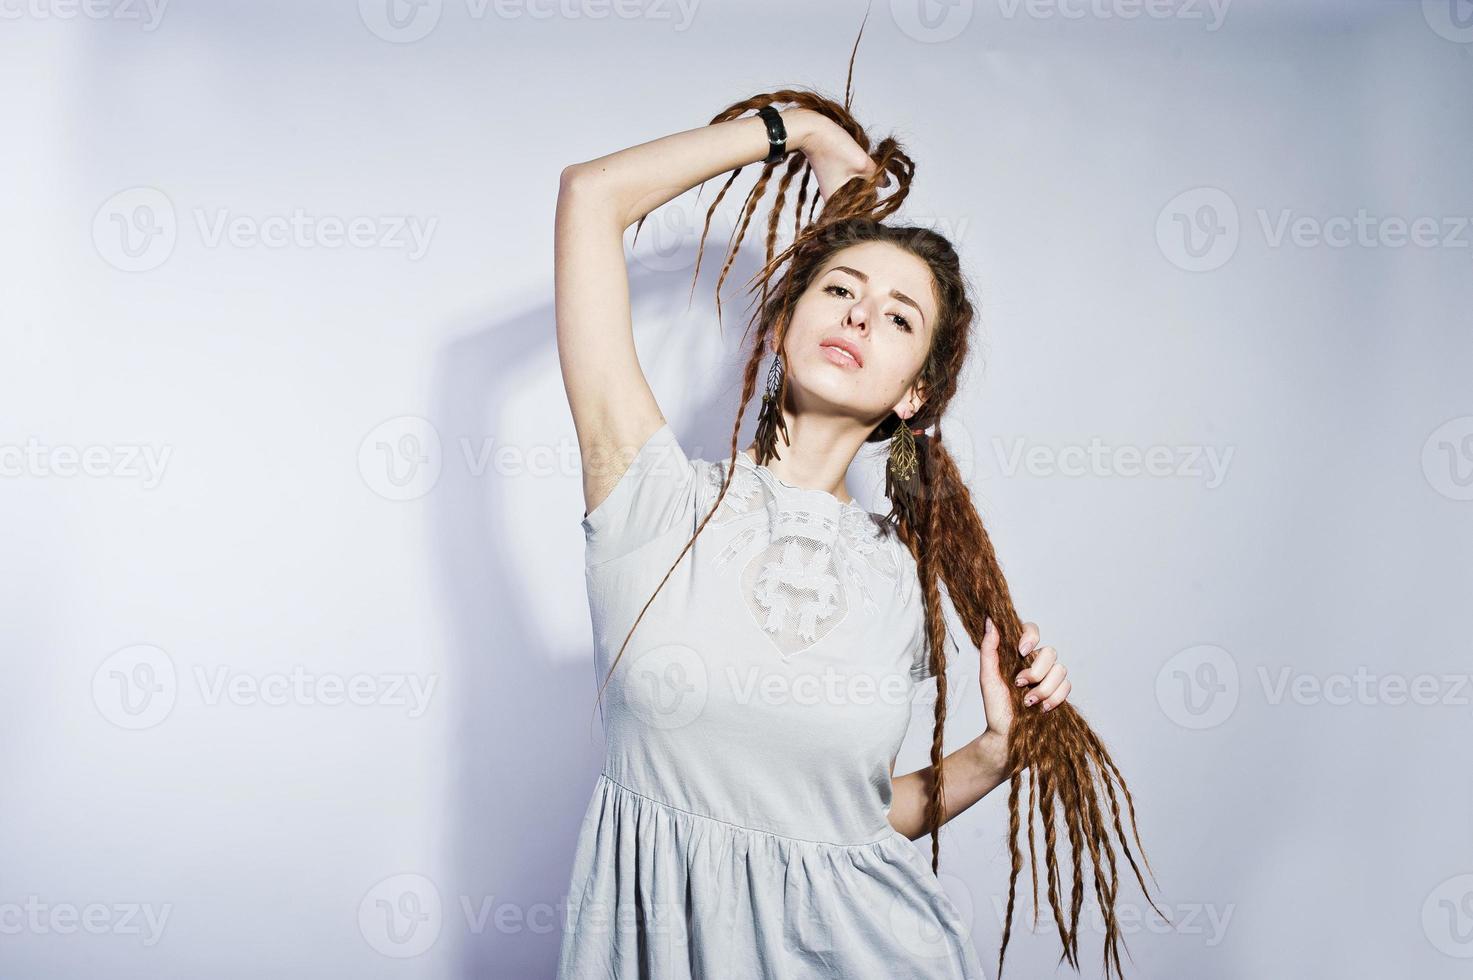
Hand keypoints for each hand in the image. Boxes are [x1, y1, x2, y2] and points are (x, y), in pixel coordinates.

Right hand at [784, 108, 876, 201]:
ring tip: (863, 165)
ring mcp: (831, 188)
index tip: (875, 186)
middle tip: (871, 172)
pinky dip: (856, 174)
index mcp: (836, 202)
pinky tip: (857, 162)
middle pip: (858, 201)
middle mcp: (832, 199)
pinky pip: (849, 181)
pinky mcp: (832, 178)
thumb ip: (877, 176)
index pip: (860, 211)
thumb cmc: (832, 147)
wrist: (813, 131)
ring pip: (855, 190)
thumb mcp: (862, 163)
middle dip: (868, 189)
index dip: (870, 200)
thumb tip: (885, 183)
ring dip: (863, 180)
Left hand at [979, 618, 1071, 742]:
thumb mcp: (987, 677)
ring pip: (1061, 670)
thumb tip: (991, 621)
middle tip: (1020, 684)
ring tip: (1028, 702)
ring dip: (1044, 688)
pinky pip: (1067, 687)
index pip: (1032, 630)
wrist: (1005, 735)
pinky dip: (1054, 698)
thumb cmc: (995, 707)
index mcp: (1019, 655)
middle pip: (1050, 651)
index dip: (1031, 636)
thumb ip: (989, 649)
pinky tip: (1041, 708)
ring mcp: (1049, 679)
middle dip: (1036, 671)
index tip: (1021, 651)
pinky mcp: (1058, 694)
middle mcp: (1036, 663)